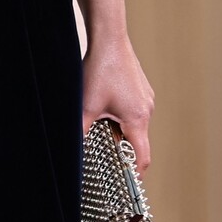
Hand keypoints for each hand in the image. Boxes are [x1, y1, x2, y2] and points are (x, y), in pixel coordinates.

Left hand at [81, 33, 155, 174]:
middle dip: (120, 147)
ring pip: (133, 123)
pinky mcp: (140, 88)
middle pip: (136, 140)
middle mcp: (146, 110)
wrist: (109, 39)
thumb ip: (82, 131)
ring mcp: (145, 98)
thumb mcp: (86, 106)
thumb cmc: (100, 71)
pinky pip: (133, 108)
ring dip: (119, 128)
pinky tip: (105, 103)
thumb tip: (74, 147)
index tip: (128, 183)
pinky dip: (120, 113)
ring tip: (99, 121)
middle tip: (103, 151)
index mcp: (137, 119)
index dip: (135, 172)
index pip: (142, 157)